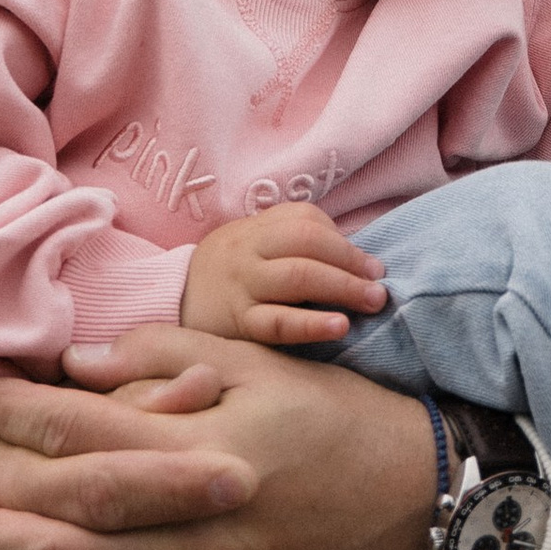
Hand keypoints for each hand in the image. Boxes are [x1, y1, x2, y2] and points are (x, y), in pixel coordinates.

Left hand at [0, 329, 438, 549]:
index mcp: (210, 442)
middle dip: (4, 508)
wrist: (432, 501)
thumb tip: (84, 364)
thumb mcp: (262, 364)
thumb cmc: (341, 417)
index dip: (27, 413)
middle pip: (79, 523)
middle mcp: (209, 518)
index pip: (93, 429)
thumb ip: (171, 356)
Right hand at [181, 201, 387, 343]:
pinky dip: (311, 324)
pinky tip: (339, 327)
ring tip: (371, 304)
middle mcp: (249, 252)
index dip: (345, 244)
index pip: (306, 222)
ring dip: (341, 288)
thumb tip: (357, 259)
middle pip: (307, 246)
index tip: (374, 268)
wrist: (170, 302)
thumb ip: (296, 243)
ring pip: (296, 278)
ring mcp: (241, 287)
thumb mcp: (255, 247)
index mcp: (257, 230)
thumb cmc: (230, 276)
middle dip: (350, 266)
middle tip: (380, 289)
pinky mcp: (236, 324)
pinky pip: (276, 322)